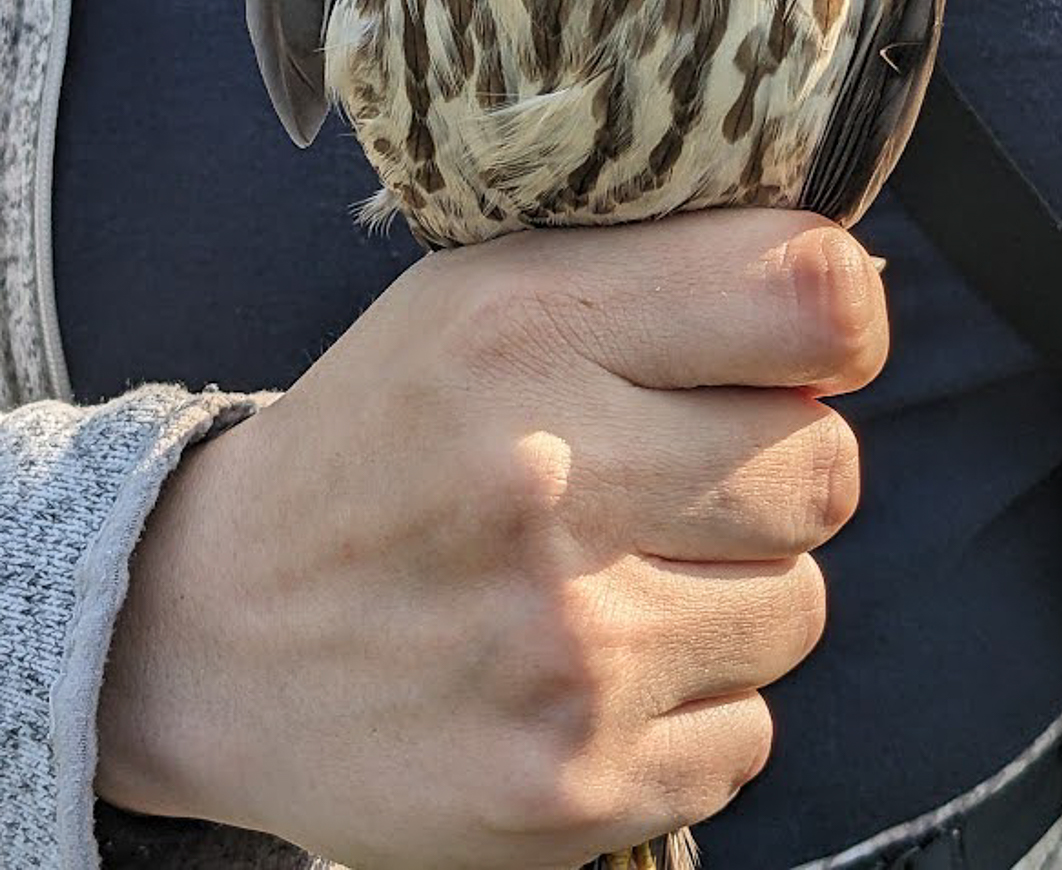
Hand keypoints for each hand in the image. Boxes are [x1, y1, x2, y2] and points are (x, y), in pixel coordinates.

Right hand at [97, 210, 886, 869]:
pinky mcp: (576, 787)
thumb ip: (654, 280)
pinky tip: (589, 670)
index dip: (839, 318)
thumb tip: (842, 312)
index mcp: (527, 328)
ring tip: (612, 574)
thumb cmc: (382, 440)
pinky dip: (690, 701)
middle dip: (772, 463)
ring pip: (802, 603)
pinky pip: (750, 729)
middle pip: (827, 464)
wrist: (215, 633)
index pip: (810, 294)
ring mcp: (569, 652)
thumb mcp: (478, 299)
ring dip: (733, 588)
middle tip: (669, 471)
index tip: (800, 345)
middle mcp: (551, 482)